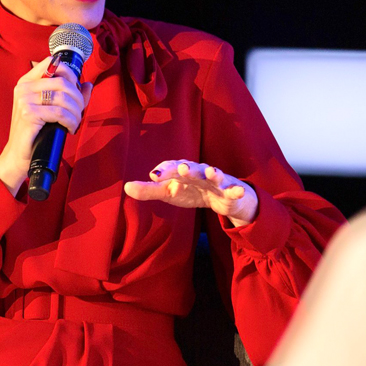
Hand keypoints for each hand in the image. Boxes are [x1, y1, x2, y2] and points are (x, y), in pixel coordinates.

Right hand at [0, 56, 92, 195]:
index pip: (52, 63)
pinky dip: (71, 121)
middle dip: (78, 98)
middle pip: (63, 82)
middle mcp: (24, 88)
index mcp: (27, 82)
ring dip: (76, 112)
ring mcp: (24, 100)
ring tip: (75, 123)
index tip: (76, 90)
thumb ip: (69, 96)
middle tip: (79, 112)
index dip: (70, 74)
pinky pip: (60, 113)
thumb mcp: (51, 109)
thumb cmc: (36, 132)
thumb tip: (88, 85)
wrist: (19, 155)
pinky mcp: (29, 115)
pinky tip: (70, 128)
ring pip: (63, 98)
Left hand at [124, 160, 258, 226]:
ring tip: (210, 172)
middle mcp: (199, 171)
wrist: (222, 197)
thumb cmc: (191, 191)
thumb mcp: (169, 193)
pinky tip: (239, 190)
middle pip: (192, 168)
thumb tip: (126, 187)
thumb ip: (149, 191)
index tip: (155, 176)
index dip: (165, 171)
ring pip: (214, 175)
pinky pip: (234, 189)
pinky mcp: (230, 190)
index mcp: (182, 170)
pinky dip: (237, 189)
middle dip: (187, 168)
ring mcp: (216, 180)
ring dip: (212, 172)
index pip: (172, 168)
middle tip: (181, 168)